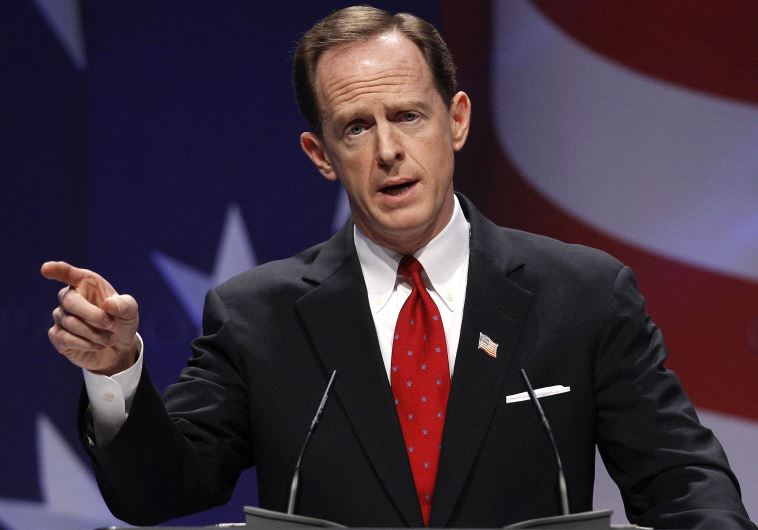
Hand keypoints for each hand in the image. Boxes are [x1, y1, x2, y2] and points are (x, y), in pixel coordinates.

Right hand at [41, 261, 139, 375]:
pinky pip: (65, 338)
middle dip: (93, 315)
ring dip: (95, 334)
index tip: (46, 268)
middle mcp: (69, 297)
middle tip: (110, 324)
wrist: (118, 348)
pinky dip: (85, 344)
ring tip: (110, 339)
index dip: (57, 270)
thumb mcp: (130, 312)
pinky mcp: (57, 335)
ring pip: (70, 323)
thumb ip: (124, 305)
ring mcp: (61, 316)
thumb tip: (108, 304)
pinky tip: (97, 346)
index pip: (68, 274)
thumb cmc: (121, 322)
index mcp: (86, 283)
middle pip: (70, 301)